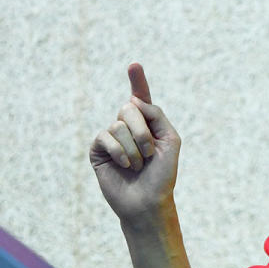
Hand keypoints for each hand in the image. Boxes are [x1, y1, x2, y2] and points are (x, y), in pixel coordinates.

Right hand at [89, 63, 180, 223]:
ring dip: (134, 147)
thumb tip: (132, 100)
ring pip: (118, 125)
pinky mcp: (98, 150)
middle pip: (129, 108)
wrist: (148, 202)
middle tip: (150, 153)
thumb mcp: (170, 140)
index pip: (141, 98)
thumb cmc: (162, 175)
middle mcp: (127, 127)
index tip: (134, 65)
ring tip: (139, 165)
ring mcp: (111, 138)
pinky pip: (105, 137)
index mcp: (147, 124)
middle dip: (143, 131)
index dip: (137, 80)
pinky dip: (120, 152)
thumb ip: (156, 115)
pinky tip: (126, 166)